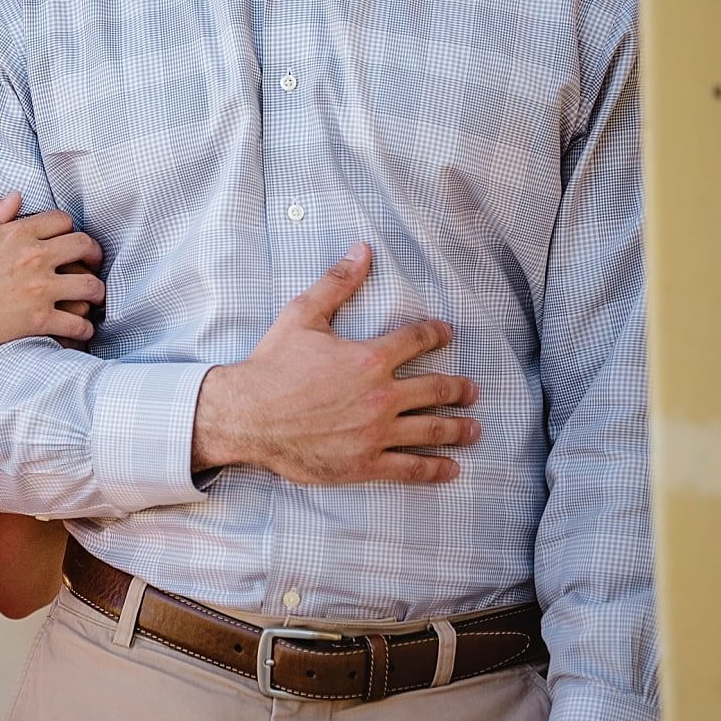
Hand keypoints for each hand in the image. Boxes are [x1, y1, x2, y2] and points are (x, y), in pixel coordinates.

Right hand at [0, 194, 104, 360]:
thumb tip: (17, 196)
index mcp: (18, 233)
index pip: (62, 220)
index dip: (69, 227)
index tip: (69, 238)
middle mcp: (35, 257)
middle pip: (84, 246)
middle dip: (94, 253)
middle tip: (93, 262)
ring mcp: (40, 290)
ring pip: (89, 285)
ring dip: (96, 291)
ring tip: (94, 296)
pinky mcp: (40, 320)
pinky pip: (77, 323)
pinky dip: (84, 328)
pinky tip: (83, 330)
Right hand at [191, 242, 479, 482]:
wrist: (247, 415)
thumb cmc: (272, 365)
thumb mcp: (302, 315)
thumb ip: (336, 283)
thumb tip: (362, 251)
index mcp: (370, 358)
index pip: (417, 340)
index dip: (436, 334)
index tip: (447, 334)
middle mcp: (381, 395)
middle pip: (436, 389)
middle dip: (459, 389)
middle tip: (472, 391)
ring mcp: (376, 432)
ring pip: (431, 430)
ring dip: (458, 429)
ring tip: (474, 429)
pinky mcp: (365, 463)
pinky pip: (410, 468)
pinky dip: (435, 469)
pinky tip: (451, 469)